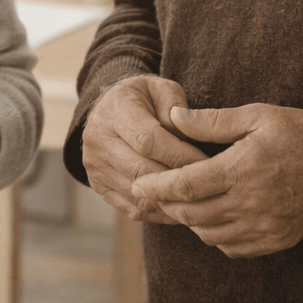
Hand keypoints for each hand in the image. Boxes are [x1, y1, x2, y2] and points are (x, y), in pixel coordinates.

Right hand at [81, 76, 208, 223]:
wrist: (111, 109)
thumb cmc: (145, 98)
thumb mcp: (162, 89)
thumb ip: (176, 107)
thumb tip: (186, 133)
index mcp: (114, 109)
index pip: (148, 140)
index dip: (179, 156)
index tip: (207, 164)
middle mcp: (98, 137)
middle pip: (141, 171)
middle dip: (178, 182)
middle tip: (207, 188)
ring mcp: (95, 164)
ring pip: (137, 194)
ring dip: (170, 202)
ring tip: (198, 202)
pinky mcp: (98, 184)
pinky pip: (132, 207)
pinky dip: (159, 213)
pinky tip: (180, 208)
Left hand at [132, 104, 302, 257]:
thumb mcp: (259, 115)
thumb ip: (213, 120)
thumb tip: (174, 116)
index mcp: (242, 170)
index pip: (186, 186)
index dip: (157, 186)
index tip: (138, 182)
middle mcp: (251, 204)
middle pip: (191, 214)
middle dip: (167, 204)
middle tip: (153, 192)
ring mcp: (264, 227)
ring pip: (208, 234)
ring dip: (189, 220)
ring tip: (182, 201)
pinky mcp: (276, 240)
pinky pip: (232, 247)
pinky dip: (214, 234)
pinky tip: (213, 216)